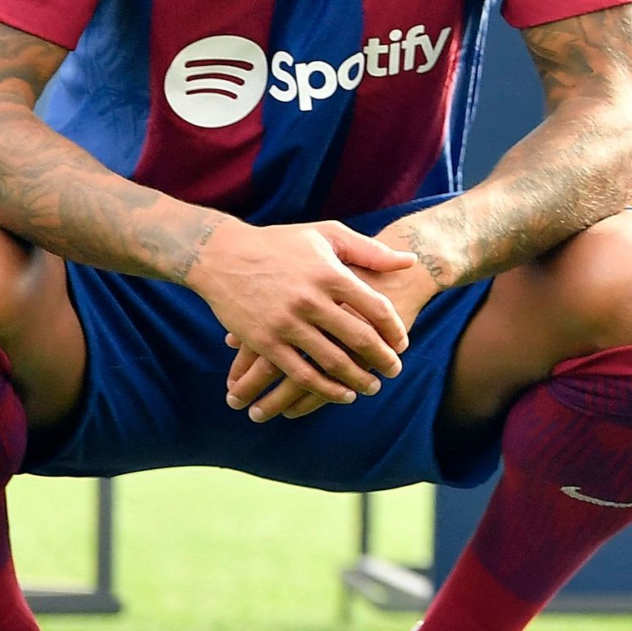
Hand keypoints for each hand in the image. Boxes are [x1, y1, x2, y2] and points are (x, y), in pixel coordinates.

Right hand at [185, 220, 418, 421]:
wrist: (221, 255)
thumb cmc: (280, 243)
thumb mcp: (325, 235)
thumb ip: (369, 250)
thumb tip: (409, 261)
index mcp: (330, 273)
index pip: (376, 308)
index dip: (394, 329)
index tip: (402, 343)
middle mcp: (310, 299)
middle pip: (359, 338)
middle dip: (383, 359)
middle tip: (396, 370)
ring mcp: (286, 323)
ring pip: (333, 362)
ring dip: (358, 380)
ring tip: (372, 387)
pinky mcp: (265, 341)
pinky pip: (301, 374)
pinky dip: (325, 389)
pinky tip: (342, 395)